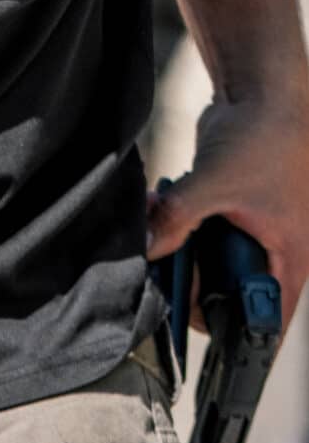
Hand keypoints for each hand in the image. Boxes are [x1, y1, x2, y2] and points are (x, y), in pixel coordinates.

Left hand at [147, 83, 308, 333]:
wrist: (264, 83)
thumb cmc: (261, 128)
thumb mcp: (215, 179)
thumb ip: (178, 219)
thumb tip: (147, 252)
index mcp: (294, 252)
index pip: (273, 320)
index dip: (243, 346)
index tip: (211, 358)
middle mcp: (283, 250)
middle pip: (236, 302)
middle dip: (197, 298)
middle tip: (172, 279)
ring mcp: (263, 236)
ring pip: (219, 277)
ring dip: (187, 266)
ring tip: (170, 238)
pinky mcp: (242, 220)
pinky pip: (210, 249)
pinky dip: (188, 240)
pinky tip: (168, 214)